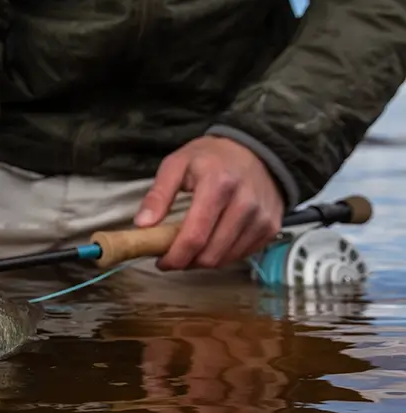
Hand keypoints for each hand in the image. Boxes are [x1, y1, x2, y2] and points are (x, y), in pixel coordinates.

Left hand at [135, 136, 284, 270]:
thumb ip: (157, 195)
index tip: (160, 261)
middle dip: (186, 262)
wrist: (256, 150)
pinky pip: (242, 255)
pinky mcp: (271, 227)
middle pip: (211, 254)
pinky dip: (223, 255)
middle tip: (172, 256)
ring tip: (190, 248)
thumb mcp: (176, 165)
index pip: (195, 236)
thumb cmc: (211, 157)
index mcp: (218, 185)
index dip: (175, 257)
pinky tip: (211, 242)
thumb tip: (142, 225)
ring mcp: (262, 217)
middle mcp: (245, 203)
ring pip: (226, 259)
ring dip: (203, 261)